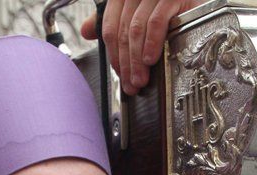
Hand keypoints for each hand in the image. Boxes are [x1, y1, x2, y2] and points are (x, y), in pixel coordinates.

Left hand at [81, 0, 201, 94]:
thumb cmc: (170, 6)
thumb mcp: (136, 10)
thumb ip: (112, 20)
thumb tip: (85, 31)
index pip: (109, 28)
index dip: (113, 55)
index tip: (120, 75)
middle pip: (122, 33)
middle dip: (125, 63)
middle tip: (130, 84)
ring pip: (136, 30)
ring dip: (136, 60)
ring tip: (140, 79)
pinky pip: (156, 22)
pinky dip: (152, 43)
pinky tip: (151, 59)